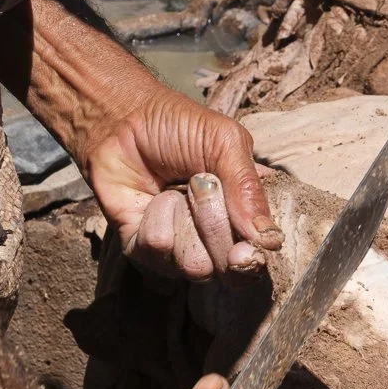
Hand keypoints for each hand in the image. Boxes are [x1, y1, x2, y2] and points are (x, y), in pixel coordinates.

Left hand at [83, 83, 281, 279]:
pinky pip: (158, 253)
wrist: (120, 120)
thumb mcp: (225, 142)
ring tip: (173, 192)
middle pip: (231, 268)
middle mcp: (217, 237)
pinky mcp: (145, 250)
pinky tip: (150, 199)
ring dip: (184, 223)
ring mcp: (181, 246)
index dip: (255, 257)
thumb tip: (268, 241)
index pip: (261, 254)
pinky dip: (155, 220)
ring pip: (196, 267)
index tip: (245, 250)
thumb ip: (248, 189)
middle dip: (216, 228)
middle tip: (199, 186)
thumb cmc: (177, 127)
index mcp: (246, 212)